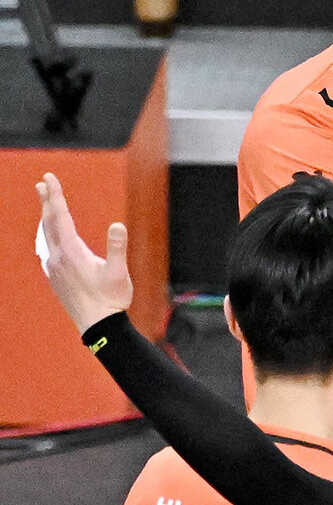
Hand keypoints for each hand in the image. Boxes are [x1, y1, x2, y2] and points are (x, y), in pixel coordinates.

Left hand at [36, 172, 132, 333]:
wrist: (98, 326)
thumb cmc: (111, 299)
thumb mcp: (118, 273)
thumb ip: (117, 248)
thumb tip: (118, 225)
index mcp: (72, 252)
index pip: (61, 217)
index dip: (55, 195)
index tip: (49, 178)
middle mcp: (58, 258)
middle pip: (48, 223)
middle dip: (46, 202)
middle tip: (42, 183)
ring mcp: (53, 268)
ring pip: (44, 236)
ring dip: (45, 218)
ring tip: (45, 206)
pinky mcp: (55, 277)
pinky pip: (46, 249)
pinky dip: (46, 235)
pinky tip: (49, 238)